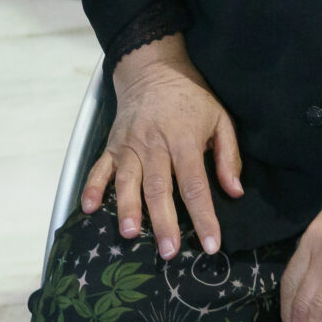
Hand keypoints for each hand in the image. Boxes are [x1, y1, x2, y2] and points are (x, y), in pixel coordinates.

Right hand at [81, 36, 243, 258]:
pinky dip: (92, 187)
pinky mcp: (111, 145)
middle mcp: (154, 144)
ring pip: (127, 181)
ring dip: (127, 208)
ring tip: (130, 234)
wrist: (153, 69)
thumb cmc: (191, 99)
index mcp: (184, 139)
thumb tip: (234, 192)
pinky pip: (99, 168)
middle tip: (169, 252)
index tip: (210, 244)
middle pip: (159, 187)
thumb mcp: (220, 119)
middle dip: (164, 221)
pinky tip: (87, 208)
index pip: (195, 184)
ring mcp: (129, 145)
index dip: (204, 216)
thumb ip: (228, 156)